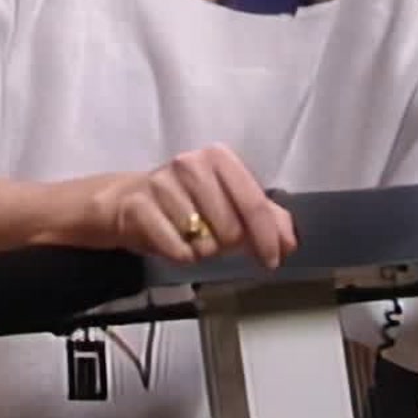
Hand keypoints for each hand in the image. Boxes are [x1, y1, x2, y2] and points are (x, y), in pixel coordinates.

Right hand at [92, 144, 296, 268]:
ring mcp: (162, 183)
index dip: (267, 237)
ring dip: (202, 249)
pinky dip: (181, 255)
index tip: (272, 260)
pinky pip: (177, 250)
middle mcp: (190, 163)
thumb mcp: (228, 203)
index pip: (254, 203)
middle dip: (227, 243)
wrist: (128, 202)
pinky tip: (173, 241)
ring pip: (203, 242)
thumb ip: (266, 218)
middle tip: (213, 236)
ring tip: (189, 235)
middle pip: (231, 228)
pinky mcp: (139, 207)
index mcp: (218, 158)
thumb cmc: (185, 202)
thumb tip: (289, 241)